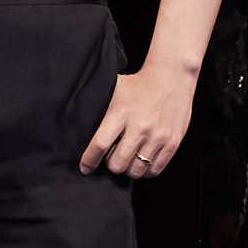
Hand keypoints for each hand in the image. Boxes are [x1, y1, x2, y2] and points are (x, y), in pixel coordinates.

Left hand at [80, 57, 193, 176]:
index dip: (89, 160)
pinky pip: (154, 171)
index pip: (100, 144)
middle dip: (111, 164)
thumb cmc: (138, 85)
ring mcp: (158, 136)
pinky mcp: (172, 143)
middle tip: (111, 157)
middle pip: (117, 164)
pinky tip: (142, 160)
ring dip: (128, 169)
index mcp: (121, 112)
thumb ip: (98, 108)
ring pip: (135, 171)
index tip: (85, 167)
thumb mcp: (114, 89)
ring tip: (128, 158)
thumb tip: (75, 125)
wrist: (172, 77)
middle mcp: (140, 126)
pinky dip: (146, 171)